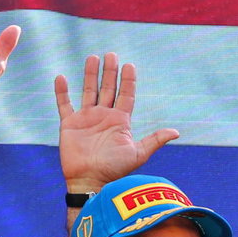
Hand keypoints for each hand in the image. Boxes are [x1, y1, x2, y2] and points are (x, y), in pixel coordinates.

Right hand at [56, 53, 177, 191]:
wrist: (90, 181)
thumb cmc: (115, 170)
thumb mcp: (138, 154)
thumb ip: (154, 140)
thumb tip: (176, 132)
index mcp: (120, 121)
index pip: (126, 95)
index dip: (128, 80)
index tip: (130, 65)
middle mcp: (104, 116)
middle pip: (108, 88)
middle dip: (110, 71)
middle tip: (111, 54)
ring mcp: (86, 119)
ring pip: (88, 91)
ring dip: (90, 74)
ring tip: (93, 57)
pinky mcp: (70, 124)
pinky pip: (64, 105)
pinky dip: (61, 92)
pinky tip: (61, 77)